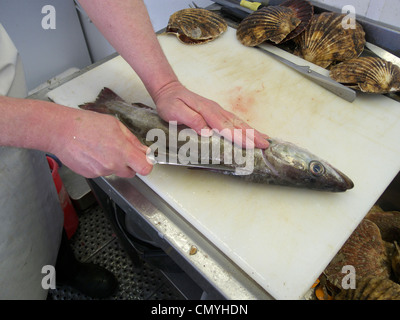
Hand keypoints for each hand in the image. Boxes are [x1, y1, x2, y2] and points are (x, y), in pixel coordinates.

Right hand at [52, 109, 152, 177]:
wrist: (60, 131)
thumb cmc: (85, 124)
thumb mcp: (115, 125)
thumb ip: (132, 140)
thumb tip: (144, 150)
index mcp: (122, 150)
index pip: (145, 168)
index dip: (146, 164)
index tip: (144, 158)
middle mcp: (112, 164)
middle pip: (131, 173)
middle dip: (130, 164)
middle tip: (121, 151)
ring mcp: (101, 171)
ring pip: (116, 171)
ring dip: (114, 163)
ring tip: (102, 148)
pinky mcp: (91, 175)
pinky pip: (102, 172)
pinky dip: (101, 164)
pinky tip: (93, 152)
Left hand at [153, 81, 269, 148]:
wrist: (169, 90)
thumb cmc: (170, 103)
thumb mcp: (174, 111)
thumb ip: (191, 119)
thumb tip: (206, 130)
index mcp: (206, 111)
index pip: (225, 126)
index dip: (238, 137)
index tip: (250, 144)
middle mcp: (216, 110)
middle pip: (237, 124)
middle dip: (252, 135)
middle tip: (265, 145)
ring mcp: (218, 110)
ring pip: (238, 122)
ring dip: (252, 131)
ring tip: (265, 140)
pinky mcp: (217, 112)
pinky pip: (234, 121)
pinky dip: (245, 127)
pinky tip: (252, 132)